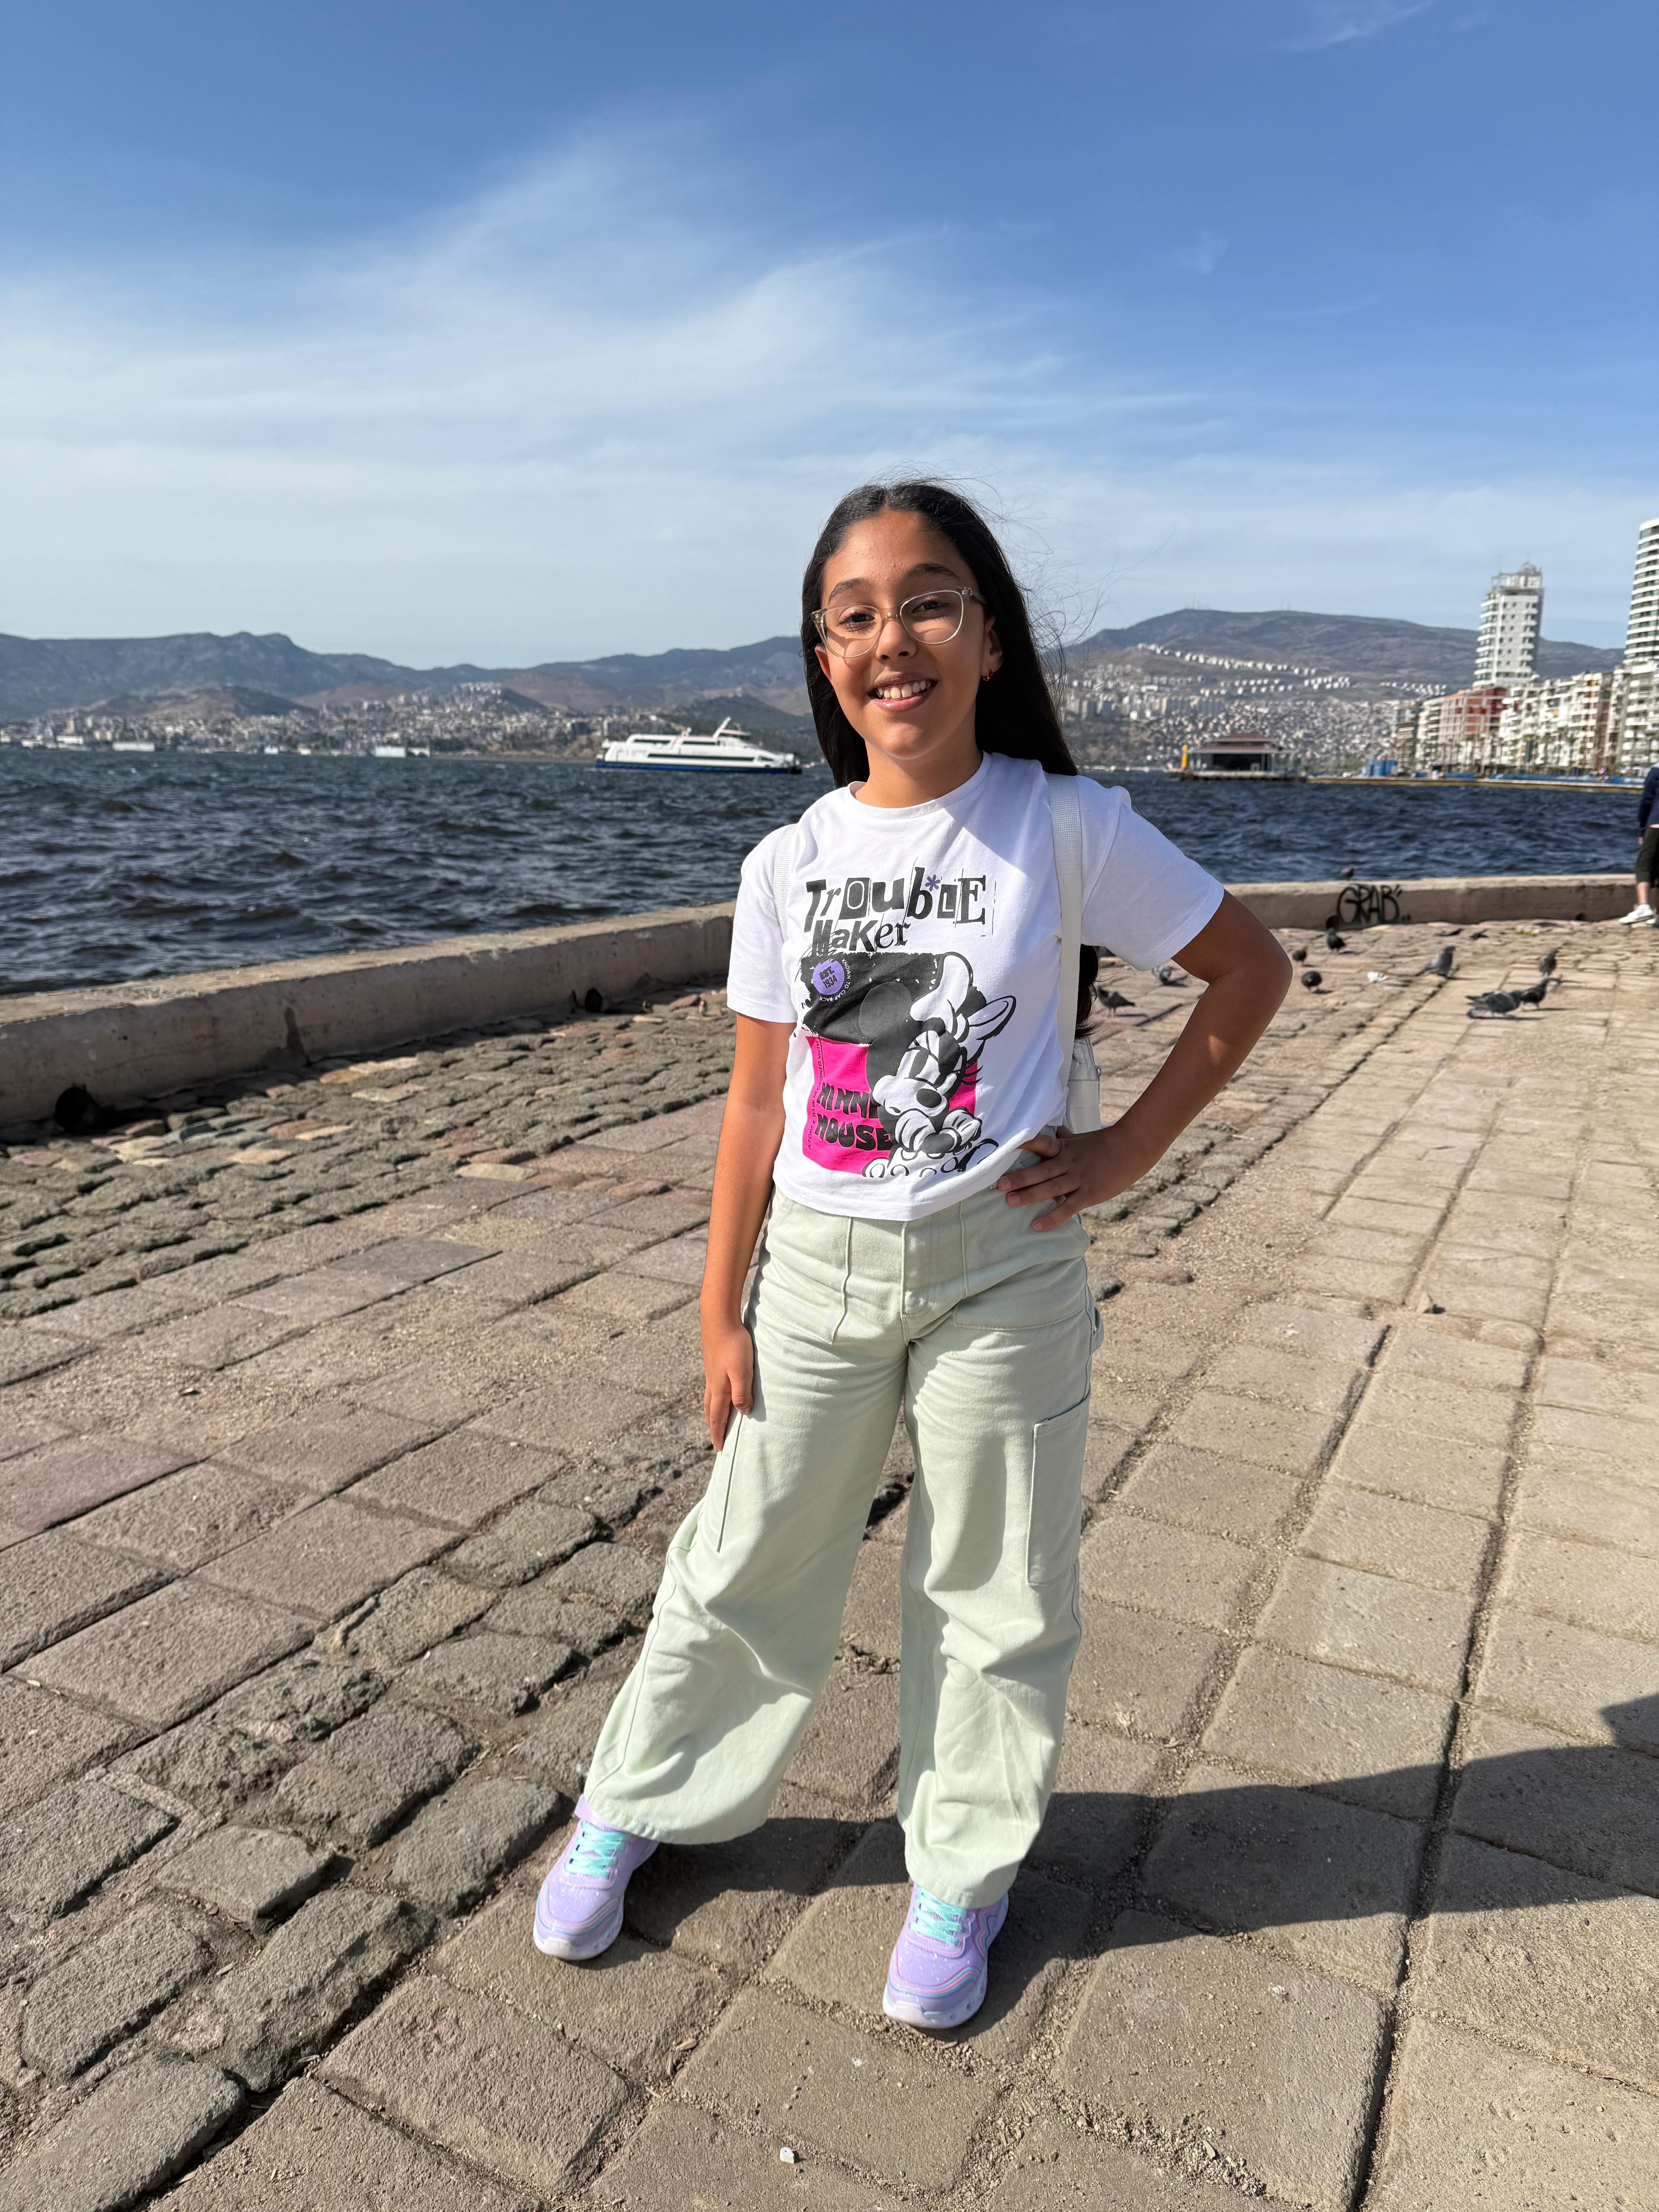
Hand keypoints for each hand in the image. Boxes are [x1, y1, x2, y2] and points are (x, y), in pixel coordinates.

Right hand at [701, 1312, 754, 1448]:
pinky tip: (718, 1395)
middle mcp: (712, 1384)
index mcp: (720, 1389)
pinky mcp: (713, 1364)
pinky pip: (711, 1389)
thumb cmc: (734, 1345)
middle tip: (715, 1441)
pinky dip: (713, 1400)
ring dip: (712, 1415)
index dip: (718, 1434)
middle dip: (713, 1428)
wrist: (719, 1320)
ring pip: (710, 1400)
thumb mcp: (742, 1372)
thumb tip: (743, 1413)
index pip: (718, 1418)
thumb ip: (742, 1393)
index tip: (719, 1449)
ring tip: (715, 1422)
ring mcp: (711, 1374)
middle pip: (710, 1412)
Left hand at [997, 1125, 1154, 1230]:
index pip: (1040, 1144)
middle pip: (1040, 1171)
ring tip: (1009, 1201)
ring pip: (1050, 1188)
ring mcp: (1078, 1179)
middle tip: (998, 1184)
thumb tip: (1055, 1131)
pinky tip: (1036, 1225)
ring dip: (1029, 1195)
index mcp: (1065, 1148)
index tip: (1004, 1146)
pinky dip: (1052, 1217)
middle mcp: (1068, 1163)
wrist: (1134, 1148)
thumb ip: (1066, 1139)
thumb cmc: (1107, 1143)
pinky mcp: (1089, 1194)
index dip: (1023, 1145)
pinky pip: (1067, 1208)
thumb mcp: (1083, 1139)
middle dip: (1019, 1178)